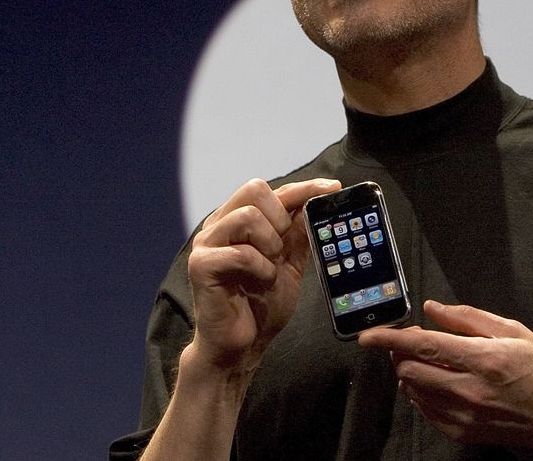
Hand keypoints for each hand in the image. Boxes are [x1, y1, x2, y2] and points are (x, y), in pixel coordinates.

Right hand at [187, 177, 339, 373]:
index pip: (272, 190)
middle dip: (280, 217)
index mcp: (238, 221)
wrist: (241, 346)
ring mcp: (206, 243)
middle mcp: (219, 226)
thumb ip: (297, 233)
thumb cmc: (260, 305)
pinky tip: (261, 281)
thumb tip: (315, 202)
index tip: (332, 187)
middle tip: (282, 248)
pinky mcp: (200, 265)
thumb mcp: (289, 264)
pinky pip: (241, 252)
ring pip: (247, 216)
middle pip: (254, 189)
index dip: (304, 187)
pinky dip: (261, 268)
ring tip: (270, 267)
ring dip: (270, 244)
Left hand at [358, 300, 532, 453]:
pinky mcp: (462, 431)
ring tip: (431, 362)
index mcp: (482, 359)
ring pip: (413, 391)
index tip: (368, 335)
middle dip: (401, 354)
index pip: (422, 346)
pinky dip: (422, 393)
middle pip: (409, 371)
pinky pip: (425, 410)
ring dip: (411, 373)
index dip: (389, 339)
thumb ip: (468, 318)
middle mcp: (469, 389)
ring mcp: (464, 415)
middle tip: (412, 342)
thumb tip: (432, 309)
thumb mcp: (513, 331)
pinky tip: (440, 382)